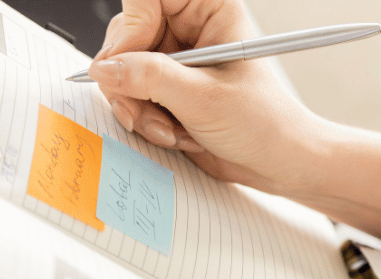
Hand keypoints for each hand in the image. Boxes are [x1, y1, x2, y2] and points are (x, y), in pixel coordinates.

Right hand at [90, 0, 322, 195]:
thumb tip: (105, 68)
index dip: (132, 27)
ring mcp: (175, 58)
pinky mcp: (166, 87)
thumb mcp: (204, 99)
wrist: (276, 161)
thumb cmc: (263, 123)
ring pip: (122, 69)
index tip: (127, 63)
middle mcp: (189, 28)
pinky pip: (131, 95)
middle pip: (126, 35)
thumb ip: (151, 79)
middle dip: (131, 81)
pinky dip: (144, 119)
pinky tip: (174, 134)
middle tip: (144, 111)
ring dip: (139, 107)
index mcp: (209, 9)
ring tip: (171, 129)